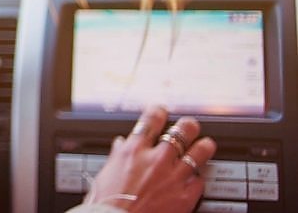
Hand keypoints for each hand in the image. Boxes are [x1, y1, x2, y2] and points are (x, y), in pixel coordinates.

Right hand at [84, 105, 215, 211]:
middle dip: (188, 126)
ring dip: (204, 147)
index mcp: (133, 151)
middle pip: (181, 132)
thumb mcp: (106, 174)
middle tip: (190, 126)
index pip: (151, 120)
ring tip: (206, 144)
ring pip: (198, 153)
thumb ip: (117, 156)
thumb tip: (120, 146)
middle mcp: (156, 159)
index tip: (162, 110)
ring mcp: (173, 177)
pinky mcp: (185, 197)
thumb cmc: (107, 202)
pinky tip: (197, 179)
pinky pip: (200, 182)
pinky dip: (198, 179)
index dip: (159, 111)